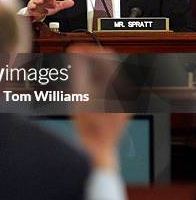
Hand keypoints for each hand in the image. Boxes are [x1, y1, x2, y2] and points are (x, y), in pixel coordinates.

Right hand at [27, 0, 73, 21]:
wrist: (38, 13)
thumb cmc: (46, 7)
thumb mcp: (56, 6)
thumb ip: (64, 4)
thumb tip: (72, 2)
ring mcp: (35, 2)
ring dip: (38, 0)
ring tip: (40, 1)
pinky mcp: (31, 7)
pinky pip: (30, 6)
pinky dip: (32, 6)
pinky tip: (33, 7)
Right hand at [66, 44, 130, 169]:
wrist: (97, 149)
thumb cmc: (90, 126)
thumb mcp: (80, 93)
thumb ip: (79, 69)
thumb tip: (76, 53)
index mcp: (119, 85)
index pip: (107, 56)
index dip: (89, 50)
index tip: (76, 50)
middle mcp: (125, 91)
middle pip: (108, 65)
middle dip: (89, 60)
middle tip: (74, 59)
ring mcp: (123, 100)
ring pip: (107, 76)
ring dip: (91, 71)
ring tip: (76, 73)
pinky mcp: (119, 107)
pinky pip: (108, 87)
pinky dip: (95, 83)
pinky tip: (83, 88)